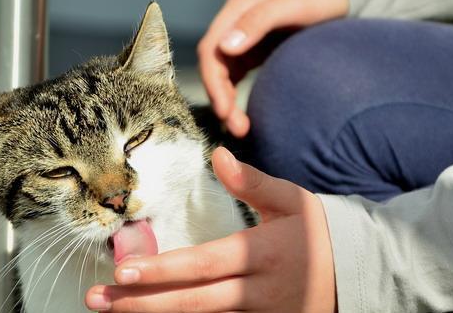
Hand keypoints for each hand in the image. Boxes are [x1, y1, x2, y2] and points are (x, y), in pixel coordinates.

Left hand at [85, 147, 335, 311]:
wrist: (352, 276)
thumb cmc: (316, 234)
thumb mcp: (292, 200)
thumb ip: (253, 181)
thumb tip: (217, 154)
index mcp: (264, 254)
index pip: (206, 264)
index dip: (165, 270)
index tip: (124, 270)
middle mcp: (258, 292)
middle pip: (195, 301)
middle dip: (144, 302)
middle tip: (100, 298)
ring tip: (111, 309)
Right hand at [198, 0, 348, 136]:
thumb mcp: (294, 4)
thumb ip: (258, 21)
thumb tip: (226, 48)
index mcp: (238, 8)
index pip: (211, 49)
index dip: (213, 82)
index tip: (224, 111)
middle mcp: (236, 22)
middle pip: (215, 65)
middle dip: (220, 98)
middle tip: (237, 128)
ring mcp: (245, 37)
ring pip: (224, 74)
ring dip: (227, 101)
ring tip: (241, 128)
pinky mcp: (255, 49)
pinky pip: (236, 76)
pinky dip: (235, 95)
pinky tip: (244, 114)